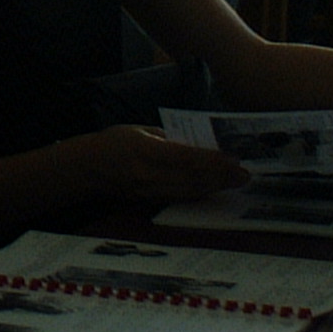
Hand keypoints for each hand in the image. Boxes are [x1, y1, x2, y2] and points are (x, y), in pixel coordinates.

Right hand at [57, 124, 250, 203]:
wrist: (87, 169)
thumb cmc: (113, 142)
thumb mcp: (139, 130)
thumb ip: (168, 138)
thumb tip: (198, 144)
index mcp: (143, 150)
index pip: (185, 157)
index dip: (212, 160)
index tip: (233, 159)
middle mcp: (147, 175)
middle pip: (192, 178)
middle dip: (221, 177)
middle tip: (245, 175)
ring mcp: (149, 192)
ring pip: (190, 191)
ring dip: (216, 187)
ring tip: (236, 182)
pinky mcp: (151, 201)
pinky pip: (182, 197)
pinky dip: (201, 193)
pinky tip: (215, 189)